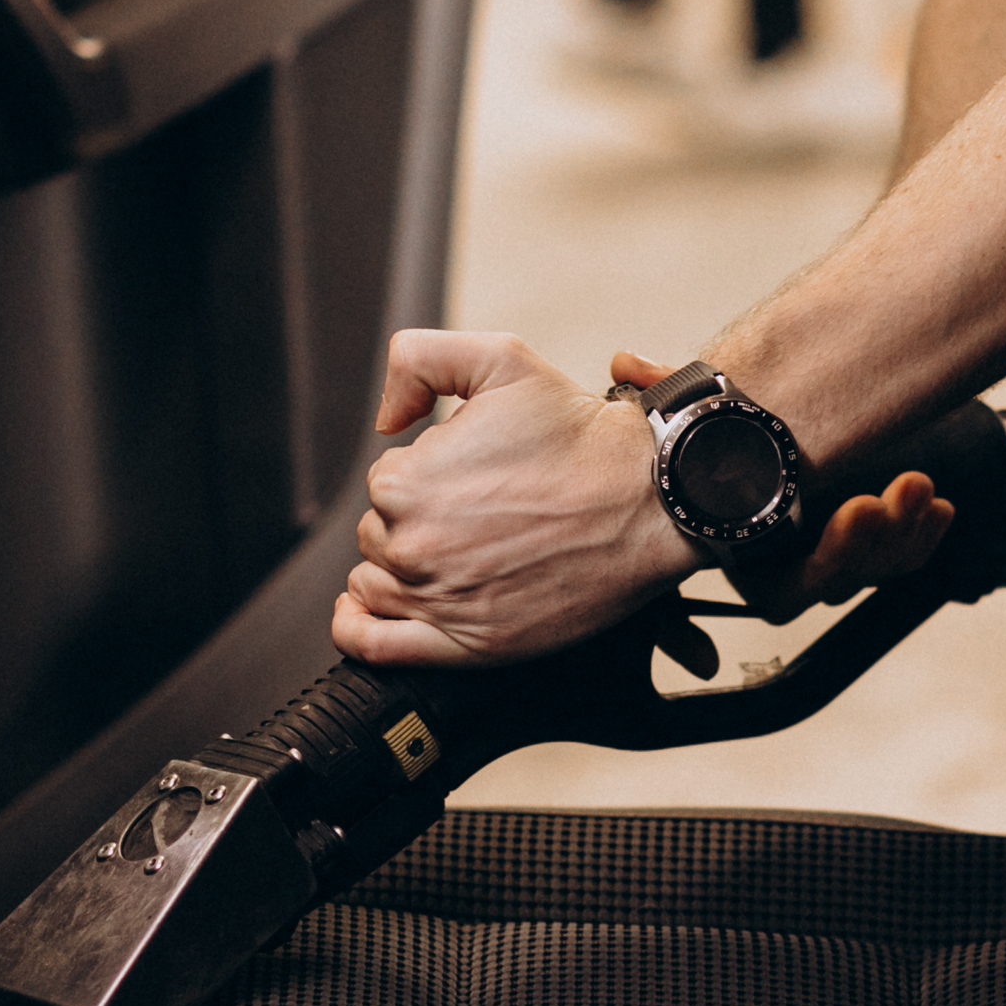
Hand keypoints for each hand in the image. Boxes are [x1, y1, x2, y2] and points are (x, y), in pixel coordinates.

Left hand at [333, 332, 699, 666]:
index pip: (386, 484)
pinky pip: (378, 646)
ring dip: (402, 568)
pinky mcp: (470, 644)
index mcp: (407, 483)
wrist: (647, 499)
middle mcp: (414, 546)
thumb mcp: (499, 359)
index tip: (475, 476)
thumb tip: (387, 418)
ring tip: (459, 552)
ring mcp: (440, 600)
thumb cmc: (582, 437)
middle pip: (380, 535)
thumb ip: (417, 361)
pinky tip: (360, 613)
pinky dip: (358, 629)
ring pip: (378, 584)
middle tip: (483, 512)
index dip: (429, 474)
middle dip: (418, 521)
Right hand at [607, 352, 955, 624]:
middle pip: (827, 585)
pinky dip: (920, 538)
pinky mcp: (861, 543)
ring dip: (899, 535)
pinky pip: (896, 560)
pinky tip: (938, 507)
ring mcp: (822, 556)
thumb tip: (626, 362)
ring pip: (867, 574)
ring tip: (918, 488)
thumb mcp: (680, 409)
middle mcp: (780, 564)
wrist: (748, 421)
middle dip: (863, 544)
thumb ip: (655, 391)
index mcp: (734, 550)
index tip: (861, 507)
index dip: (824, 559)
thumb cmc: (707, 427)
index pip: (776, 587)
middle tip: (885, 497)